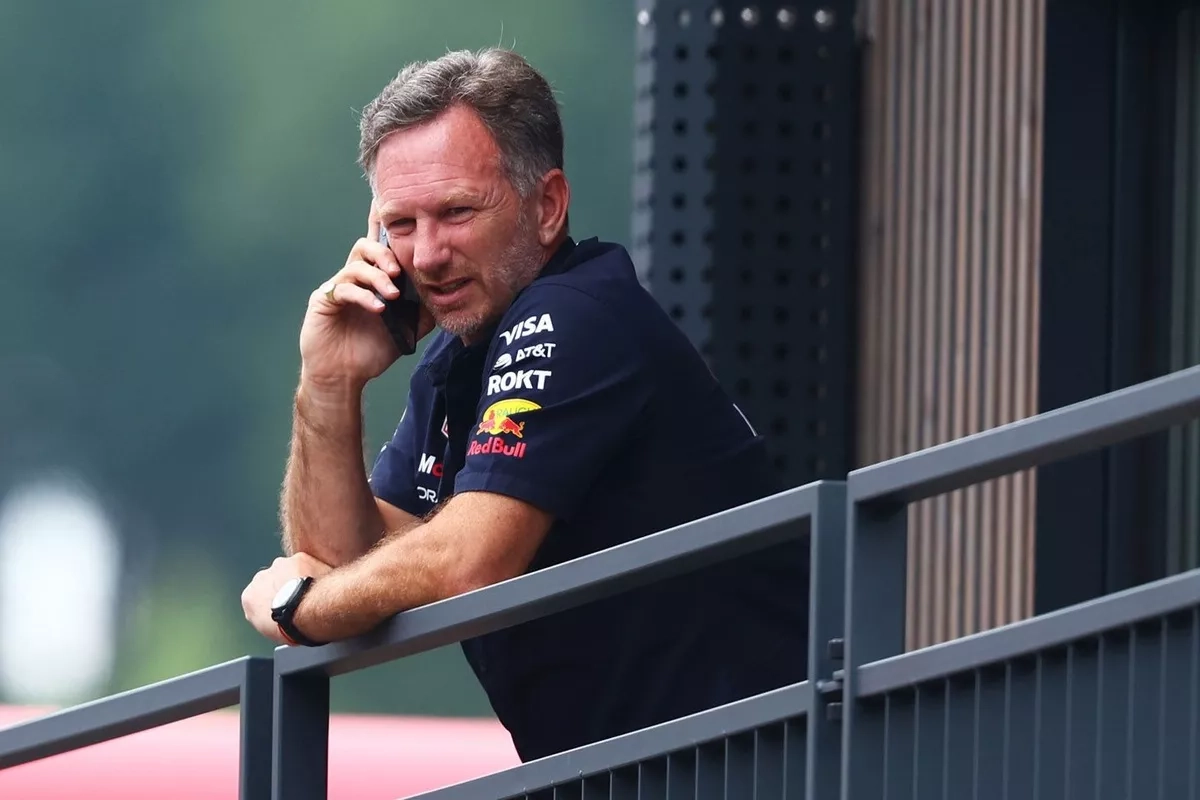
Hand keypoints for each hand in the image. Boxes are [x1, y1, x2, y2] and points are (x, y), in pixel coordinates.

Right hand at [241, 552, 332, 643]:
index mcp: (249, 597)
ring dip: (297, 577)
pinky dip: (312, 570)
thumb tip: (275, 621)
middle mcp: (260, 577)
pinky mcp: (299, 558)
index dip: (272, 603)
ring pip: (289, 570)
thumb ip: (266, 619)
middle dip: (283, 587)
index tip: (283, 608)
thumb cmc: (288, 626)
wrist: (305, 611)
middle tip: (298, 600)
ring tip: (311, 592)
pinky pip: (306, 564)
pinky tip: (320, 582)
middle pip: (272, 581)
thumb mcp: (269, 633)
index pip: (258, 599)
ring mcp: (279, 565)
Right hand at [299, 203, 434, 389]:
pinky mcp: (324, 300)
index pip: (381, 246)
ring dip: (377, 276)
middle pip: (366, 246)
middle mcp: (355, 277)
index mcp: (374, 278)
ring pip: (356, 264)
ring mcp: (338, 286)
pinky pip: (344, 288)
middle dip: (385, 253)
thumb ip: (424, 308)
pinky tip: (378, 308)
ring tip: (392, 294)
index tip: (391, 204)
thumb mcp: (408, 328)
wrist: (345, 375)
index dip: (383, 224)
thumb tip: (447, 293)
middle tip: (399, 271)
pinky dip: (364, 296)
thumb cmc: (373, 350)